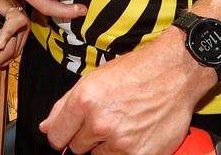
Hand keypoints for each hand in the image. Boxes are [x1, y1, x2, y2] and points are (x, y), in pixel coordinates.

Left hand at [0, 0, 28, 67]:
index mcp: (9, 6)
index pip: (16, 19)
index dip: (9, 32)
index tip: (0, 44)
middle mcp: (20, 16)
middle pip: (16, 41)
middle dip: (2, 56)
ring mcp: (23, 26)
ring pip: (18, 48)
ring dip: (5, 59)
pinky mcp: (22, 32)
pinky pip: (18, 48)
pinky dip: (8, 56)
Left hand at [40, 31, 211, 154]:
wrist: (174, 74)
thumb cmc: (134, 73)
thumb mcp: (92, 79)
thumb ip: (64, 106)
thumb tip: (46, 128)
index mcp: (83, 101)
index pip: (56, 136)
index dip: (61, 135)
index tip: (68, 133)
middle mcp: (100, 123)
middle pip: (76, 148)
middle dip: (86, 137)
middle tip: (105, 120)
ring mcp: (121, 142)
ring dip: (106, 145)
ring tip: (122, 124)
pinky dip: (125, 151)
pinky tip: (135, 133)